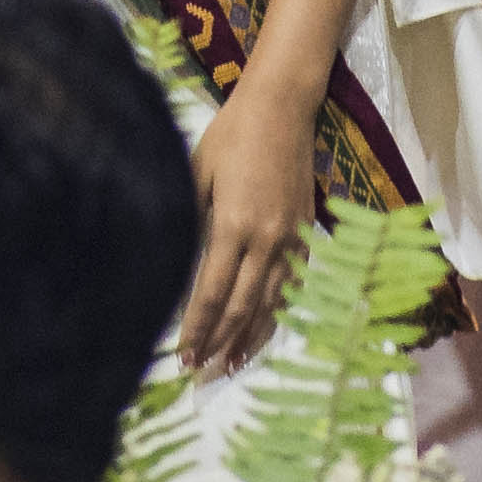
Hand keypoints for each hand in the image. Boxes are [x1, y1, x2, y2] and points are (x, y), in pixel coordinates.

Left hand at [175, 90, 323, 376]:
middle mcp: (267, 239)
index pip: (212, 292)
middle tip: (201, 373)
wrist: (282, 108)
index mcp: (235, 225)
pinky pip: (292, 284)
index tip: (183, 355)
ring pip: (272, 302)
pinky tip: (265, 328)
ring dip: (251, 337)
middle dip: (220, 342)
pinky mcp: (305, 230)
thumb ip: (190, 222)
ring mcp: (291, 237)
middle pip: (242, 306)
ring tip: (233, 365)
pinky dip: (278, 311)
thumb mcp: (197, 174)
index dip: (197, 328)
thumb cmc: (231, 135)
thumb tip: (176, 264)